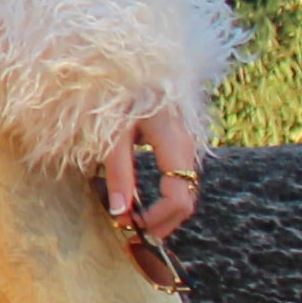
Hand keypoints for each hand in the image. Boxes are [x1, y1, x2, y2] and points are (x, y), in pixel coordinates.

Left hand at [97, 102, 203, 237]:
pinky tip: (142, 207)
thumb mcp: (113, 133)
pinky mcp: (180, 146)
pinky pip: (179, 181)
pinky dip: (164, 200)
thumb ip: (118, 173)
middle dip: (162, 223)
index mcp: (174, 143)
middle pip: (187, 200)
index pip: (178, 196)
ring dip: (163, 214)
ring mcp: (188, 146)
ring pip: (185, 192)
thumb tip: (120, 213)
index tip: (129, 227)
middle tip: (131, 237)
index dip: (157, 219)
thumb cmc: (120, 94)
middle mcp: (188, 147)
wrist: (132, 65)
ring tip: (133, 224)